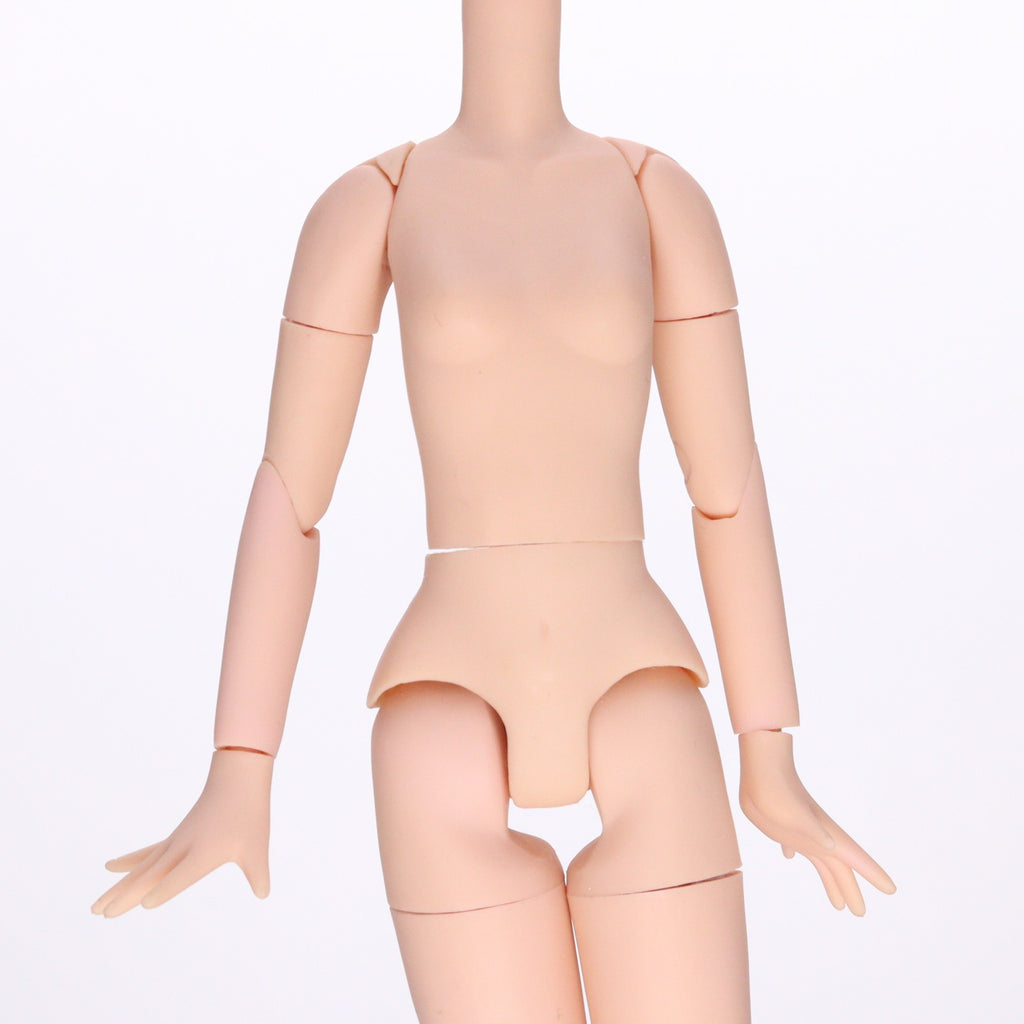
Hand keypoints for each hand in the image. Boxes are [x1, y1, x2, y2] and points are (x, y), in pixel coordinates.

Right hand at [92, 747, 273, 916]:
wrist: (237, 779)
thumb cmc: (249, 814)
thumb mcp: (256, 847)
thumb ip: (257, 873)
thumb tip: (263, 893)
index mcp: (204, 852)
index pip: (181, 875)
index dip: (166, 890)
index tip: (146, 904)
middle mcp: (184, 848)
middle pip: (150, 875)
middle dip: (127, 895)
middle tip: (101, 913)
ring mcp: (175, 843)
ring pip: (142, 868)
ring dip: (119, 886)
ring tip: (96, 907)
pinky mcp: (174, 838)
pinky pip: (147, 854)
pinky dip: (130, 862)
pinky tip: (111, 867)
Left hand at [738, 730, 895, 915]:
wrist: (759, 771)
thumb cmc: (778, 790)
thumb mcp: (795, 814)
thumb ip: (813, 829)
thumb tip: (831, 846)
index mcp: (826, 834)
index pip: (856, 858)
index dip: (874, 874)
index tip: (891, 890)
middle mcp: (818, 837)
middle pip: (840, 868)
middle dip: (851, 889)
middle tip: (859, 913)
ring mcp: (802, 833)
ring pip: (822, 862)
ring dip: (830, 881)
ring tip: (837, 904)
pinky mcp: (784, 828)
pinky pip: (796, 846)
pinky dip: (795, 852)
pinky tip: (790, 856)